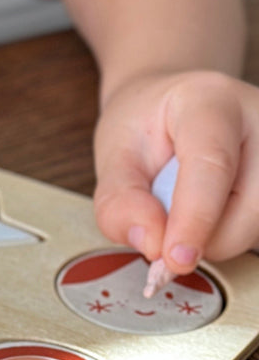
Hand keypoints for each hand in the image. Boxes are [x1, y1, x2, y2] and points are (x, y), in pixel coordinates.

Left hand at [92, 70, 258, 273]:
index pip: (212, 165)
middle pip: (249, 205)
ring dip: (218, 237)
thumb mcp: (114, 153)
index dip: (194, 218)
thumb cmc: (145, 126)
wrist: (172, 107)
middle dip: (204, 239)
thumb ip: (119, 200)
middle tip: (163, 235)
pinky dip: (232, 235)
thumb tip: (150, 243)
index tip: (174, 258)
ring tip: (187, 206)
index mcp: (211, 102)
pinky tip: (212, 214)